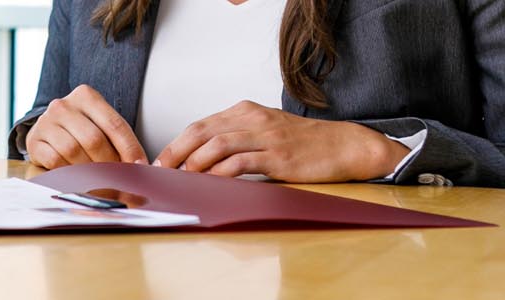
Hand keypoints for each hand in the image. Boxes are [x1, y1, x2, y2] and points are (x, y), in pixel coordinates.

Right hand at [25, 85, 145, 169]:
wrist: (48, 130)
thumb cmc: (81, 130)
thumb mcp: (101, 125)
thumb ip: (118, 140)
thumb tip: (140, 166)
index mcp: (86, 95)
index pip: (114, 124)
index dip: (130, 149)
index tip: (139, 166)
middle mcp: (63, 105)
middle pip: (94, 139)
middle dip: (109, 163)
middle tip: (118, 177)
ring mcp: (46, 122)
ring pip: (73, 151)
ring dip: (89, 170)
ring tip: (99, 179)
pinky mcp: (34, 140)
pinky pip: (55, 160)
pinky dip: (69, 172)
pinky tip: (76, 175)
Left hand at [153, 101, 407, 181]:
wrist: (343, 146)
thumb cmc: (303, 143)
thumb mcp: (266, 132)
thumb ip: (237, 139)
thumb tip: (203, 161)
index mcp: (246, 111)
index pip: (201, 125)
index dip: (177, 143)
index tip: (161, 162)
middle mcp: (252, 119)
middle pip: (202, 132)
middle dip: (176, 153)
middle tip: (161, 172)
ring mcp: (265, 136)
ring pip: (217, 145)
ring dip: (194, 164)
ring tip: (181, 180)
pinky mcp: (278, 156)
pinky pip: (240, 162)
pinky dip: (220, 174)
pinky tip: (209, 184)